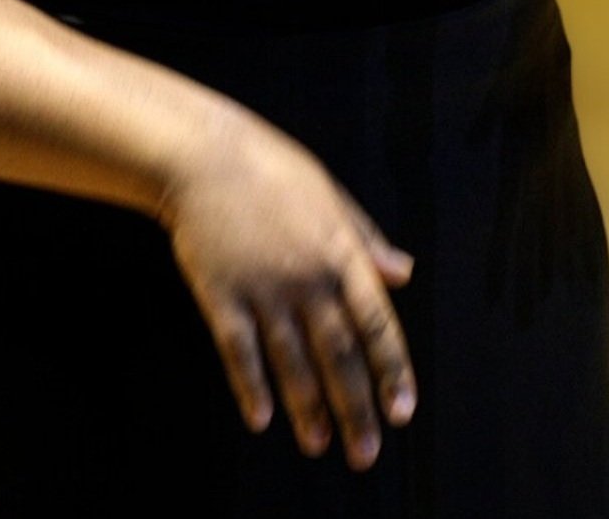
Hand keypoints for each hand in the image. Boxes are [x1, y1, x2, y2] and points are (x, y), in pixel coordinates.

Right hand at [158, 110, 417, 468]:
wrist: (204, 155)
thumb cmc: (272, 171)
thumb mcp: (332, 197)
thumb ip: (367, 239)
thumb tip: (405, 273)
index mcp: (341, 252)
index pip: (377, 323)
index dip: (392, 370)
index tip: (403, 411)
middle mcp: (308, 277)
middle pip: (339, 354)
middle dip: (356, 407)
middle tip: (366, 453)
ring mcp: (263, 287)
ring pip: (292, 362)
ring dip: (308, 408)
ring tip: (320, 445)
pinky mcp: (222, 294)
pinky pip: (240, 352)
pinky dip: (251, 387)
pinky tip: (262, 418)